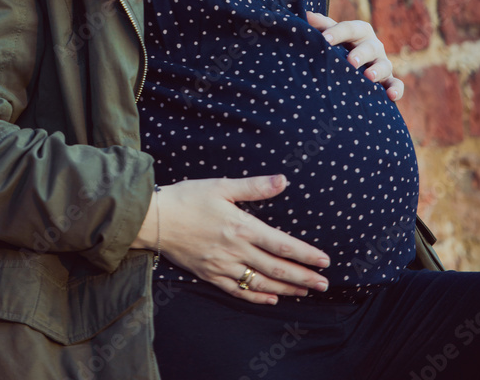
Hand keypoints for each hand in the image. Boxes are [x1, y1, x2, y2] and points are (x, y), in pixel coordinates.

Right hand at [131, 174, 330, 304]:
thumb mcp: (222, 186)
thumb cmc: (188, 197)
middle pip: (276, 269)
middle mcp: (235, 250)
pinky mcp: (210, 275)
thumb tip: (283, 181)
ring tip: (304, 292)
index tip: (324, 261)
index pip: (282, 244)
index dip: (305, 254)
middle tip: (324, 284)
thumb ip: (254, 187)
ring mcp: (223, 266)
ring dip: (286, 289)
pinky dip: (257, 297)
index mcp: (241, 226)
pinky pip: (238, 291)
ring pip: (260, 283)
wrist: (155, 219)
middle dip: (303, 278)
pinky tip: (270, 299)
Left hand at [306, 11, 404, 101]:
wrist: (352, 62)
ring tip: (369, 77)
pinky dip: (396, 90)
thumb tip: (306, 16)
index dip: (337, 33)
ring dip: (378, 71)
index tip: (324, 39)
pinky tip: (391, 97)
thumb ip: (321, 26)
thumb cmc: (338, 45)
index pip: (349, 28)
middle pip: (370, 47)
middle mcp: (373, 45)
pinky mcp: (388, 80)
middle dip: (361, 54)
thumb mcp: (331, 33)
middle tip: (351, 61)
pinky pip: (396, 84)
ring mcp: (382, 63)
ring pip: (385, 65)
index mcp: (360, 31)